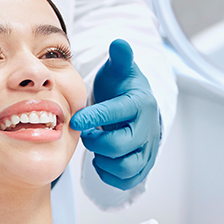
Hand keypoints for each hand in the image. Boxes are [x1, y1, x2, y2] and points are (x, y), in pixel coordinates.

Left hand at [70, 39, 160, 189]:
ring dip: (104, 160)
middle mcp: (147, 129)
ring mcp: (146, 150)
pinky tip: (101, 160)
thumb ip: (119, 58)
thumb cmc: (122, 88)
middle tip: (86, 133)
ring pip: (126, 167)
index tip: (76, 119)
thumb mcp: (119, 70)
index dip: (95, 117)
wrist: (137, 107)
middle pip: (120, 145)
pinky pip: (127, 180)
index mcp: (139, 104)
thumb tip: (119, 43)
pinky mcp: (143, 165)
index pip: (118, 112)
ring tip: (95, 146)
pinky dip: (110, 175)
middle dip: (96, 141)